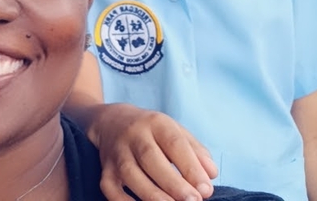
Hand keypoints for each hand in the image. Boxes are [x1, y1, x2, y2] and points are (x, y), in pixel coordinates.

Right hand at [90, 103, 216, 200]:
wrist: (111, 122)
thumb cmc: (152, 132)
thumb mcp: (176, 131)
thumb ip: (196, 152)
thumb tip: (211, 175)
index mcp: (155, 123)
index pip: (174, 143)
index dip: (190, 167)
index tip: (206, 190)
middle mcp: (133, 135)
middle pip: (150, 158)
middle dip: (173, 183)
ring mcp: (116, 154)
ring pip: (130, 174)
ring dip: (153, 195)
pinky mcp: (105, 171)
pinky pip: (111, 189)